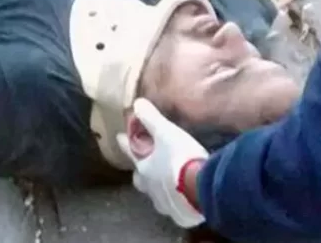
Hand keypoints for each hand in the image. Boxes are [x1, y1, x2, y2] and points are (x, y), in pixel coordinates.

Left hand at [116, 98, 209, 228]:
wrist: (201, 190)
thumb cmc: (180, 158)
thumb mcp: (166, 133)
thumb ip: (152, 119)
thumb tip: (137, 103)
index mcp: (144, 168)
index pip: (129, 152)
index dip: (125, 143)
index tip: (119, 137)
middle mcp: (150, 189)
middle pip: (140, 180)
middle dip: (142, 173)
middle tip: (146, 166)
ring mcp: (165, 204)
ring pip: (157, 196)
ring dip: (161, 189)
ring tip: (169, 183)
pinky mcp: (181, 217)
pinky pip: (176, 210)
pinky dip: (179, 203)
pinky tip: (185, 200)